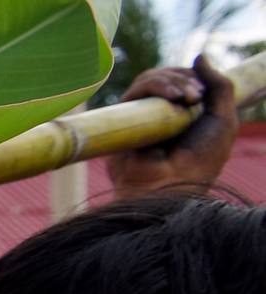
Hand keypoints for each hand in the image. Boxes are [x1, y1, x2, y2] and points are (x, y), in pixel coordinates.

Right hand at [107, 55, 236, 198]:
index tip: (203, 93)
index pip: (182, 80)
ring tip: (185, 98)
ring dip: (170, 81)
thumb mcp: (224, 119)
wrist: (174, 185)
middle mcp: (158, 114)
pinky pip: (134, 92)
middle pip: (164, 77)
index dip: (192, 76)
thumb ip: (220, 85)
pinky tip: (172, 98)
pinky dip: (155, 86)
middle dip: (183, 78)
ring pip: (148, 80)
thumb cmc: (201, 160)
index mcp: (182, 113)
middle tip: (196, 96)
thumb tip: (199, 55)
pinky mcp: (123, 120)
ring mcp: (139, 117)